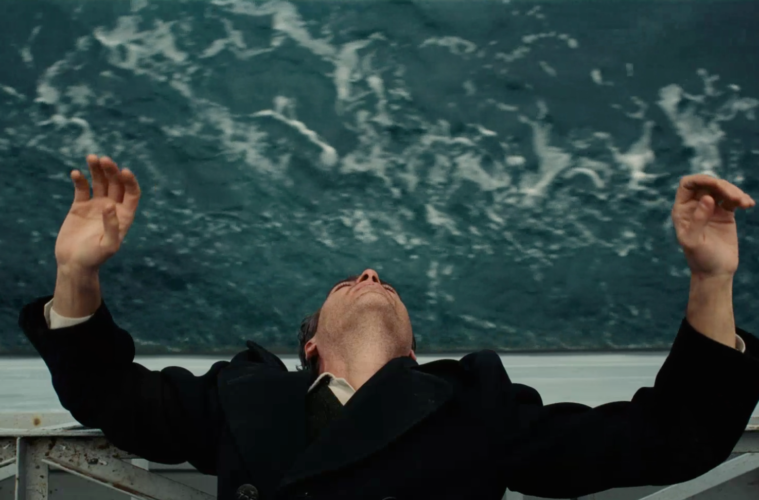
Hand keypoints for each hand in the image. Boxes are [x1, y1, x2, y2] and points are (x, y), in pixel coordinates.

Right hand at [54, 155, 141, 270]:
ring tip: (91, 157)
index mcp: (124, 216)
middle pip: (116, 183)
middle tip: (104, 160)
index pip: (132, 193)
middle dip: (112, 170)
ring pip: (99, 181)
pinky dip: (80, 179)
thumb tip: (110, 205)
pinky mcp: (79, 206)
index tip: (124, 171)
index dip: (130, 181)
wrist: (74, 263)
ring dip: (97, 169)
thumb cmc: (94, 258)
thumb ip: (112, 226)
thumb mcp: (108, 246)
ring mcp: (96, 205)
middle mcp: (112, 207)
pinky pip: (82, 188)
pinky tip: (76, 173)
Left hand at [671, 174, 754, 278]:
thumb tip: (707, 198)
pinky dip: (741, 198)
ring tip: (744, 203)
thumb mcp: (694, 241)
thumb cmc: (700, 258)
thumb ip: (698, 219)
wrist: (715, 272)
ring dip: (734, 191)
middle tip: (735, 198)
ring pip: (722, 189)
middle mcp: (694, 206)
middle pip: (707, 184)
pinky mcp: (725, 214)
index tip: (716, 184)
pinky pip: (732, 199)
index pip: (688, 184)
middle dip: (722, 186)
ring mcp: (710, 209)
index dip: (700, 179)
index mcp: (682, 210)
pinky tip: (748, 204)